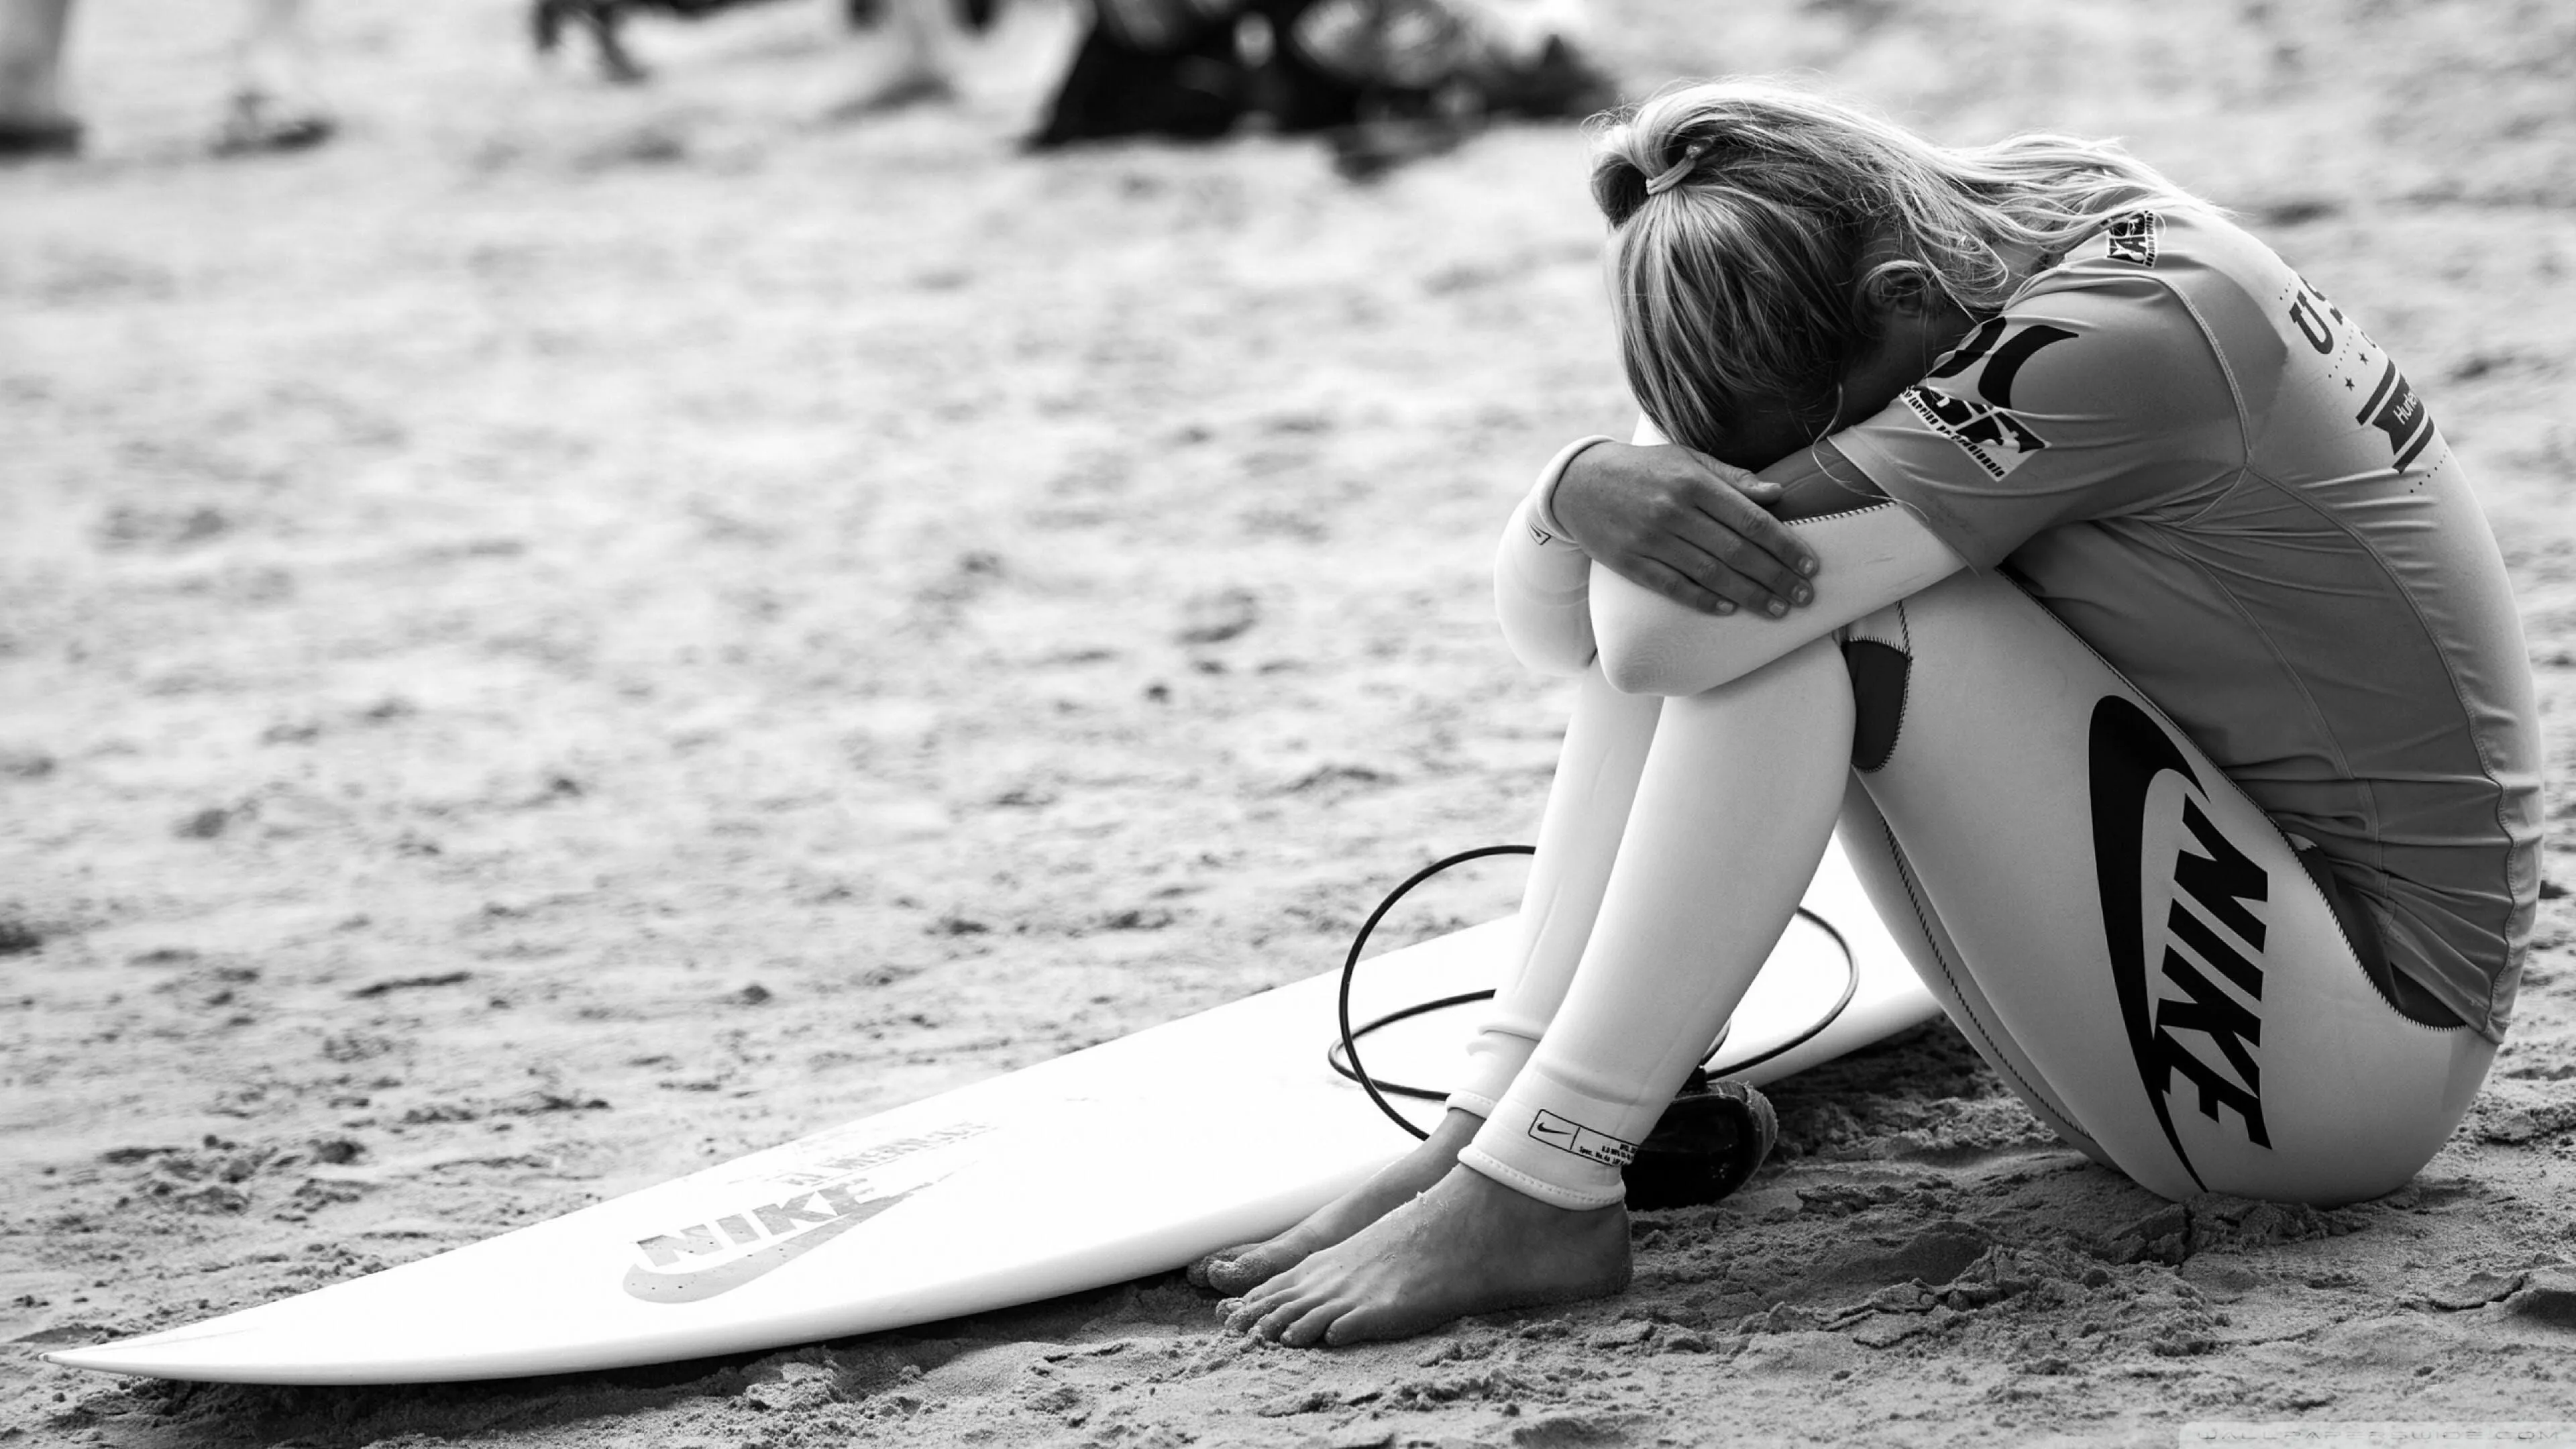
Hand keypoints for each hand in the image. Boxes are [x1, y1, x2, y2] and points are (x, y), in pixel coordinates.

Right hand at [1551, 442, 1818, 616]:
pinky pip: (1674, 587)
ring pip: (1711, 574)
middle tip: (1805, 596)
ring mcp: (1650, 540)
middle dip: (1777, 577)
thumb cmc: (1643, 469)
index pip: (1751, 520)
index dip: (1785, 545)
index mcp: (1693, 483)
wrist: (1577, 484)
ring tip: (1778, 609)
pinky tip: (1730, 610)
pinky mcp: (1630, 563)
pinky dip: (1704, 600)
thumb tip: (1777, 494)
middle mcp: (1674, 511)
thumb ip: (1732, 478)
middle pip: (1737, 551)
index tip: (1810, 564)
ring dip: (1750, 595)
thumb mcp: (1687, 460)